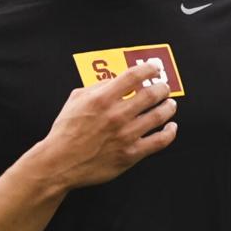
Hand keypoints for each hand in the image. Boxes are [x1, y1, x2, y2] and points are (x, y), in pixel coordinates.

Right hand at [35, 61, 177, 189]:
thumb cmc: (65, 132)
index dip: (150, 69)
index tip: (155, 68)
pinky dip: (169, 132)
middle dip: (162, 88)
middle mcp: (117, 115)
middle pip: (152, 94)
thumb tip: (115, 80)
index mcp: (103, 98)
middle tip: (164, 87)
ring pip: (159, 116)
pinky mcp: (131, 154)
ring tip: (170, 104)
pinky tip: (171, 127)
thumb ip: (96, 87)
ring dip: (168, 107)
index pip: (134, 76)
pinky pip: (159, 141)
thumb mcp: (75, 100)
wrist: (60, 162)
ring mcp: (126, 135)